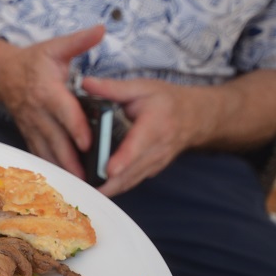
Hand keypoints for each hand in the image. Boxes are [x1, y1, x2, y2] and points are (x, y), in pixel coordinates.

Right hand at [0, 24, 105, 177]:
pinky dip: (52, 168)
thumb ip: (79, 41)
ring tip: (80, 184)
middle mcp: (38, 112)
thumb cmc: (34, 62)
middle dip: (72, 158)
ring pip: (48, 151)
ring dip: (63, 168)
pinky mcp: (30, 135)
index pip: (64, 112)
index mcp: (47, 91)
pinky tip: (65, 181)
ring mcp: (32, 127)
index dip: (76, 127)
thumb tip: (101, 29)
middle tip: (89, 175)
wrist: (3, 75)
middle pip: (56, 139)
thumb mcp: (55, 47)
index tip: (88, 142)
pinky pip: (40, 154)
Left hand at [79, 76, 208, 196]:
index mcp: (155, 124)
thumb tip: (85, 83)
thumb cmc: (166, 100)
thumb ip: (113, 88)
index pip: (138, 144)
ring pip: (129, 182)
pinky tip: (93, 189)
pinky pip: (130, 183)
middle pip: (131, 171)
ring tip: (82, 193)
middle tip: (82, 188)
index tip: (109, 170)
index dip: (124, 159)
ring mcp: (155, 163)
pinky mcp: (150, 171)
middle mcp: (157, 148)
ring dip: (107, 189)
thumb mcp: (142, 87)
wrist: (194, 117)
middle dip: (107, 182)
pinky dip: (113, 187)